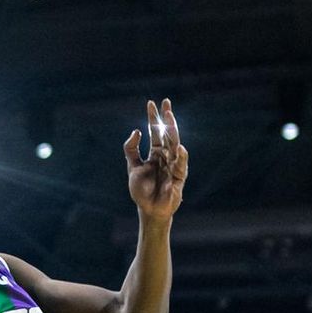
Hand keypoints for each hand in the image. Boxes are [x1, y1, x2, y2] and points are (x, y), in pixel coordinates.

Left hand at [125, 99, 186, 219]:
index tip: (151, 103)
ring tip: (170, 117)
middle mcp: (166, 156)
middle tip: (166, 103)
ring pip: (175, 144)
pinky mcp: (179, 177)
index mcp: (155, 153)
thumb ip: (131, 149)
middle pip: (167, 134)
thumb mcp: (132, 167)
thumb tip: (136, 131)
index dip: (153, 118)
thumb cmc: (142, 190)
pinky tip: (179, 147)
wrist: (148, 209)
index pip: (155, 132)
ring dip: (173, 131)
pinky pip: (181, 166)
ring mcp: (173, 165)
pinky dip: (180, 157)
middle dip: (166, 119)